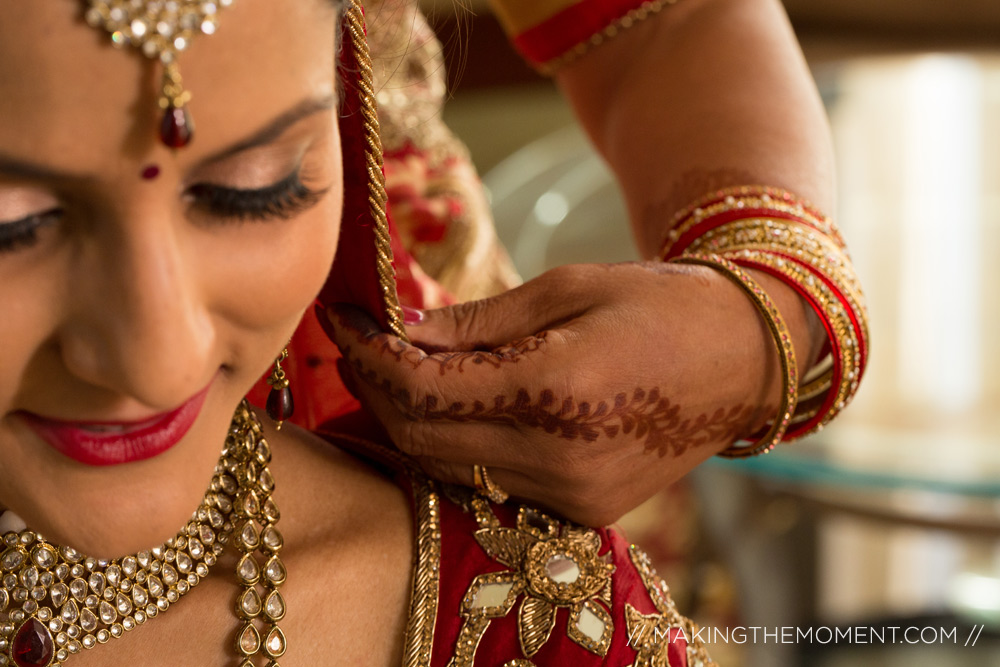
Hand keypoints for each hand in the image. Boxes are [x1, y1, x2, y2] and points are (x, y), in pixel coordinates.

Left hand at [324, 261, 818, 525]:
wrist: (744, 359)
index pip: (424, 387)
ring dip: (410, 421)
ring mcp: (573, 494)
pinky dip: (456, 446)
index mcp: (559, 386)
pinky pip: (489, 483)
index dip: (371, 354)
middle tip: (359, 343)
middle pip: (423, 436)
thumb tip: (401, 330)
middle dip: (377, 390)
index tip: (345, 320)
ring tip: (395, 370)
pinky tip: (450, 407)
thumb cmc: (661, 303)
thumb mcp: (569, 287)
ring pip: (449, 467)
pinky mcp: (583, 510)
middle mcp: (561, 455)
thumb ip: (479, 320)